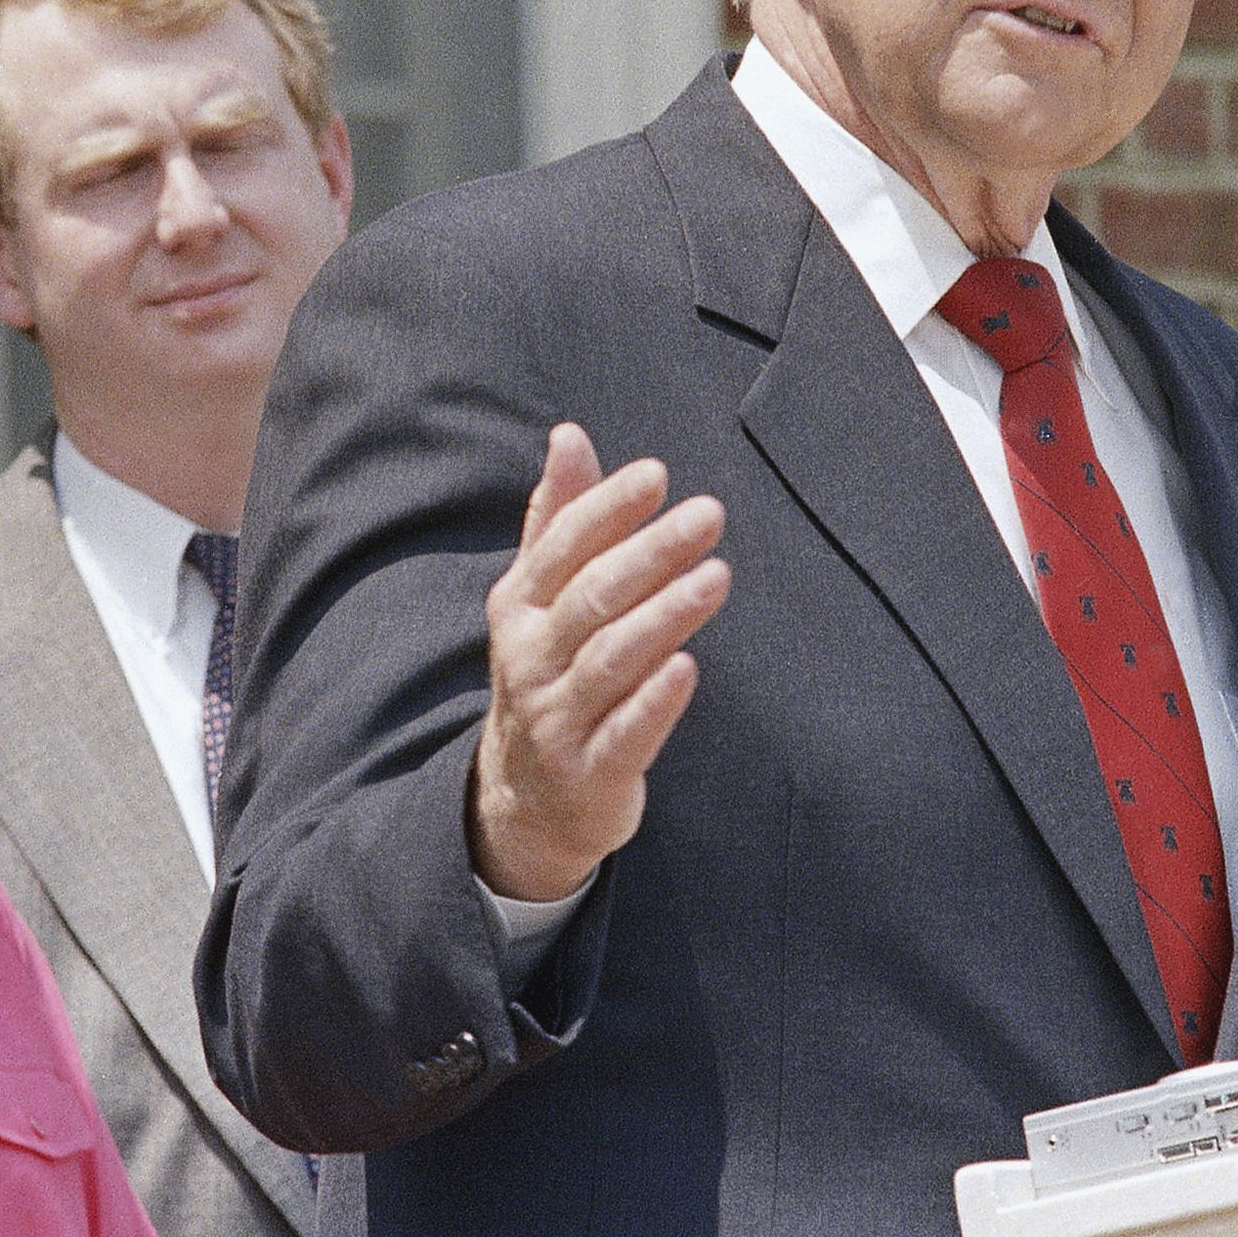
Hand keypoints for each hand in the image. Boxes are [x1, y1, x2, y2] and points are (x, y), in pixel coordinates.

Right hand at [468, 423, 729, 901]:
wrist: (525, 802)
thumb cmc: (549, 675)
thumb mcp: (540, 600)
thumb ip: (558, 518)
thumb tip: (569, 434)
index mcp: (521, 606)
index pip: (563, 545)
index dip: (608, 508)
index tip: (657, 474)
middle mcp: (531, 658)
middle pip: (592, 596)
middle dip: (650, 552)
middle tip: (709, 513)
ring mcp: (558, 718)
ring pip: (611, 660)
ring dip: (664, 616)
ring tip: (717, 576)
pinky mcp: (591, 773)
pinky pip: (625, 734)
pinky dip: (656, 701)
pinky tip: (689, 666)